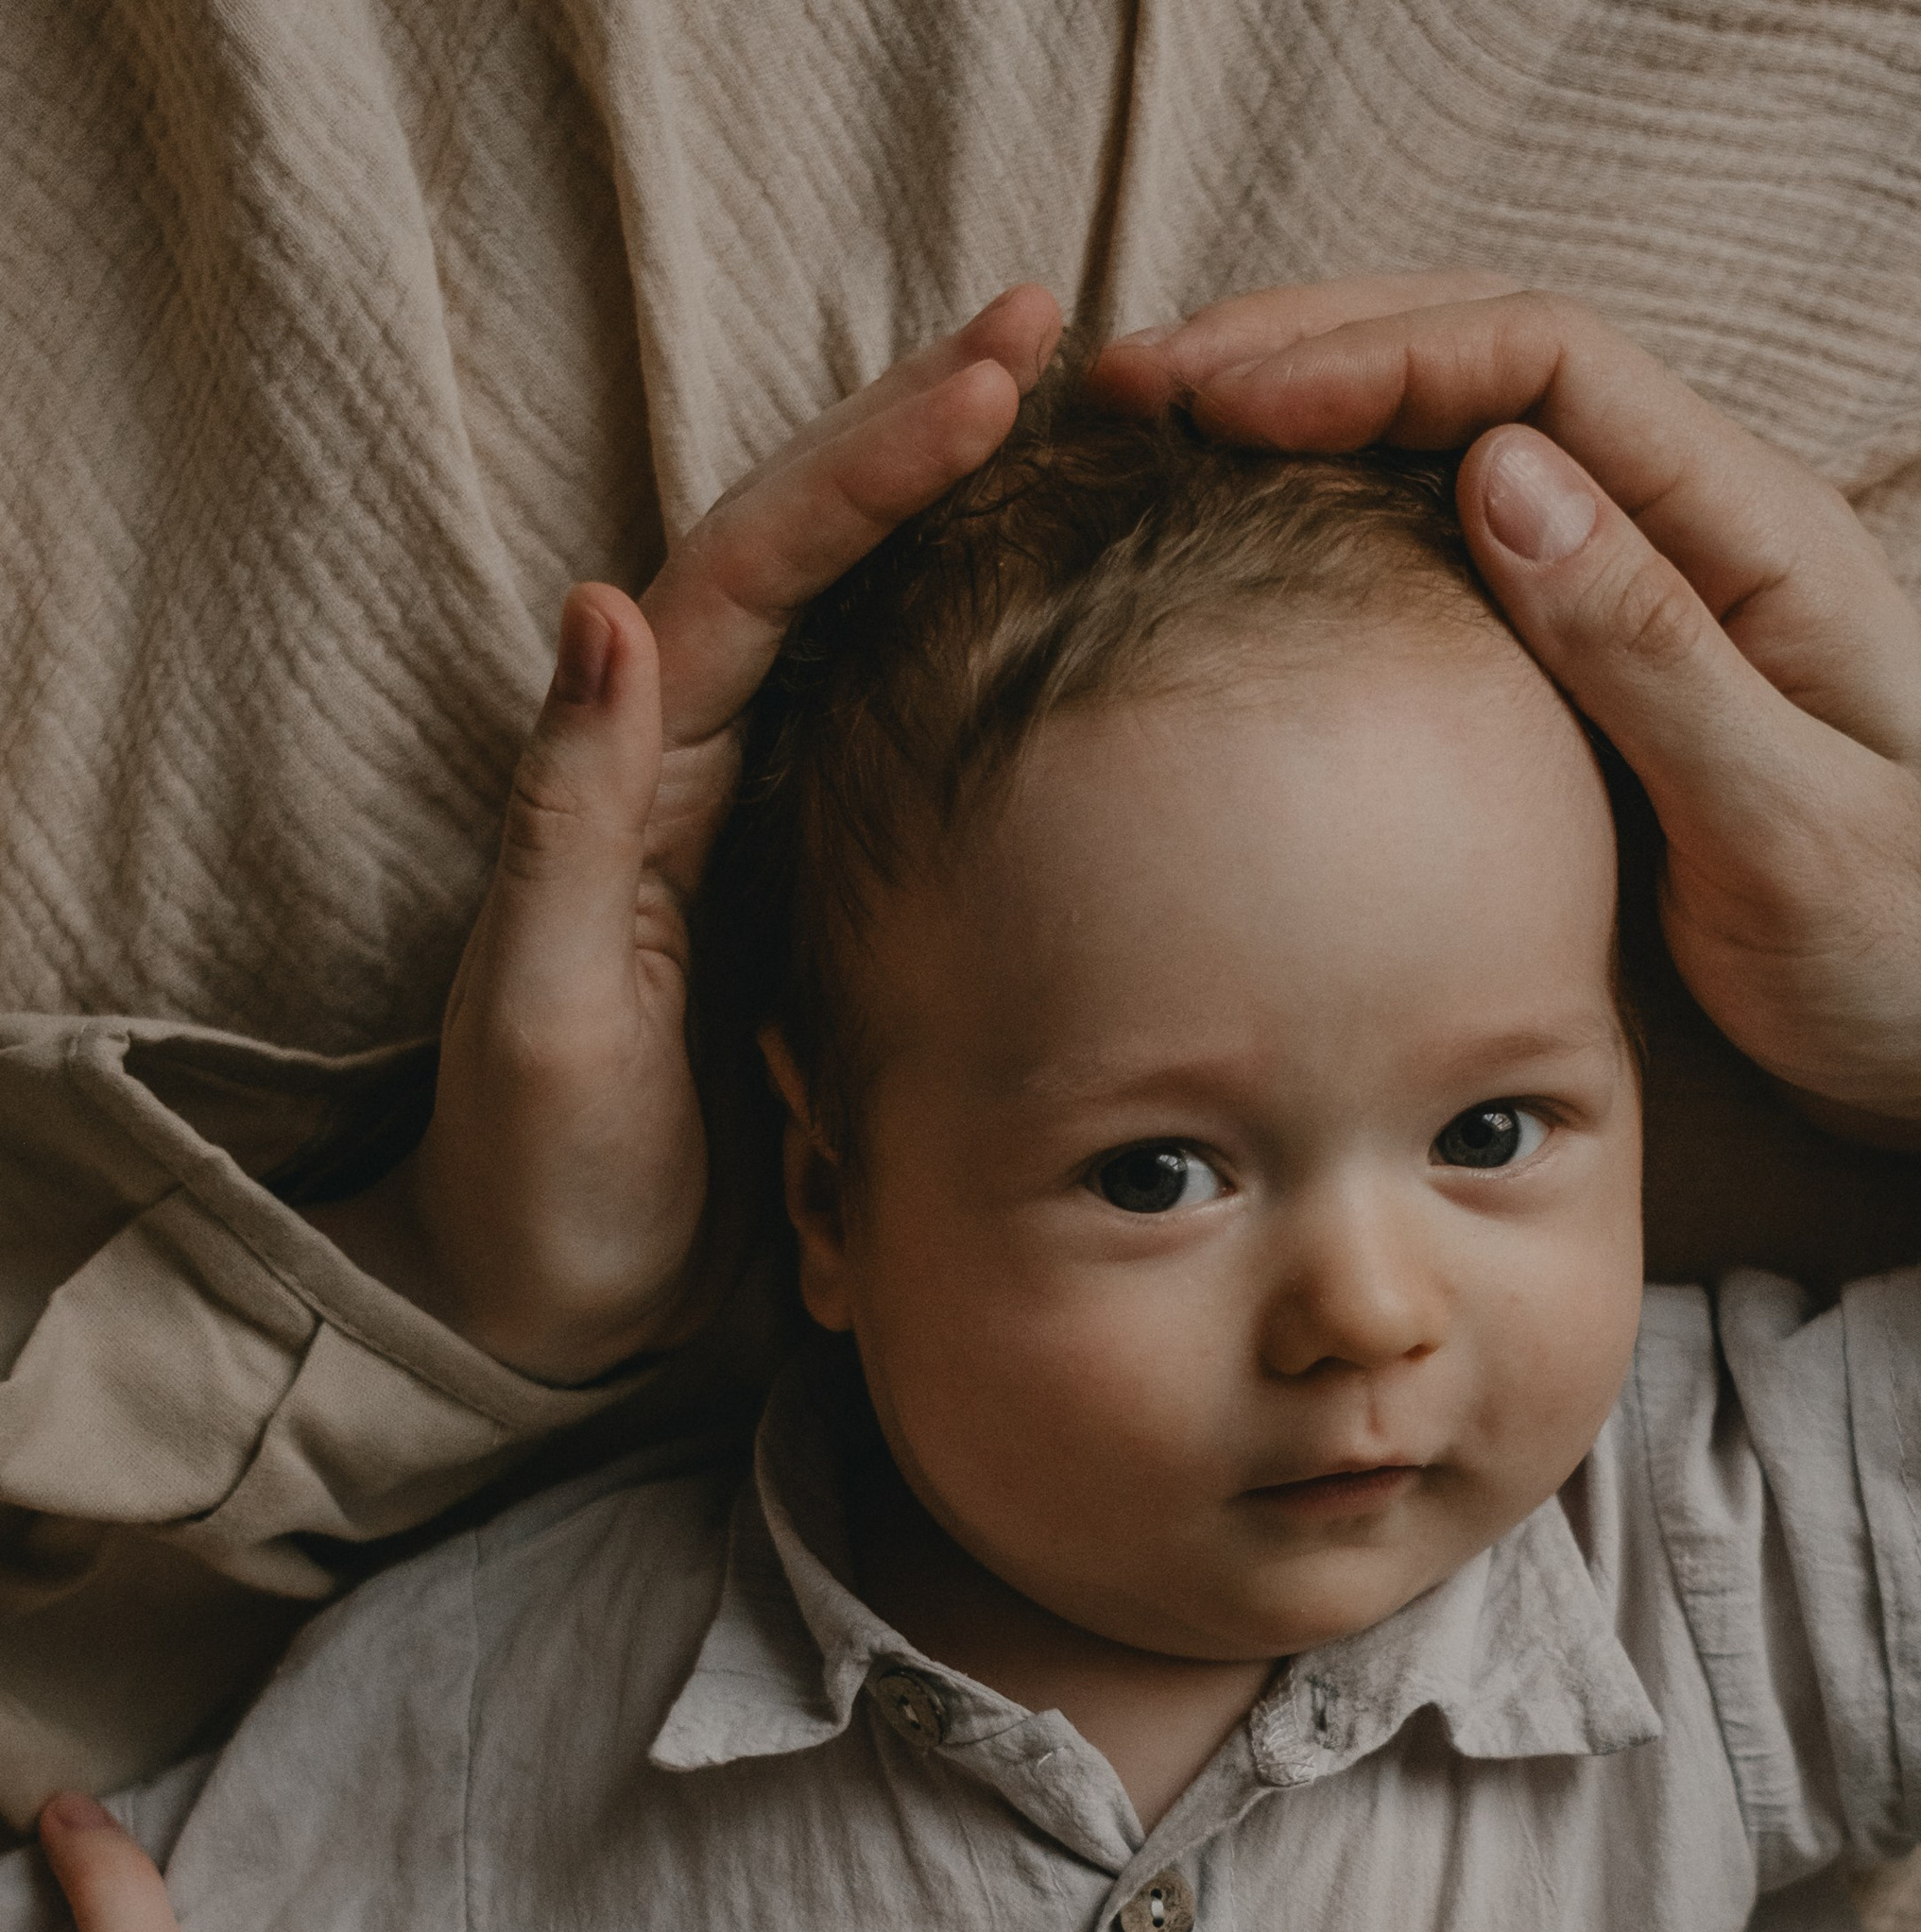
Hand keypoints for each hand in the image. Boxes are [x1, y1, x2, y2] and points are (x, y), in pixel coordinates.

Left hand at [328, 286, 1064, 1380]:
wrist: (547, 1303)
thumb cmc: (537, 1173)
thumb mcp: (542, 1004)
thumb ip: (569, 816)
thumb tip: (605, 607)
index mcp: (634, 773)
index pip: (752, 569)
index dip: (865, 467)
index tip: (984, 385)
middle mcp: (695, 767)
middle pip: (815, 554)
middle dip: (924, 433)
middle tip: (1054, 332)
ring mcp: (761, 821)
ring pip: (867, 625)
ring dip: (960, 516)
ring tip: (1076, 420)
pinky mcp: (817, 890)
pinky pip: (904, 736)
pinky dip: (974, 649)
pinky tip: (1056, 605)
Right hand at [1095, 279, 1920, 1190]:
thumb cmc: (1907, 956)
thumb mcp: (1781, 823)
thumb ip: (1646, 653)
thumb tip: (1492, 474)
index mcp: (1755, 532)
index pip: (1540, 363)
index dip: (1369, 356)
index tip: (1219, 400)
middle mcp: (1705, 528)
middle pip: (1488, 363)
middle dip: (1308, 349)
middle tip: (1137, 385)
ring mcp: (1657, 591)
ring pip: (1467, 438)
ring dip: (1316, 416)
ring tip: (1165, 435)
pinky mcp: (1618, 666)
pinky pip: (1471, 544)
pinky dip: (1355, 515)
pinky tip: (1263, 542)